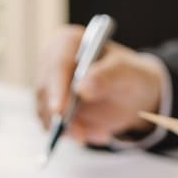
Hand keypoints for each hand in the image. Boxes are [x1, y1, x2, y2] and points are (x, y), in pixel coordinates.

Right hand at [35, 24, 165, 144]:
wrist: (132, 95)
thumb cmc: (129, 76)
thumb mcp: (126, 73)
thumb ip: (106, 77)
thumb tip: (81, 88)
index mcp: (67, 42)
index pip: (57, 64)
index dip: (56, 88)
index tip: (60, 111)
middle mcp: (51, 62)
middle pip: (45, 90)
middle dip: (60, 116)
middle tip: (80, 135)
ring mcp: (48, 86)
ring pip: (46, 112)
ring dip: (70, 129)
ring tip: (101, 134)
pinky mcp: (50, 108)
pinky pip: (53, 126)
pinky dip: (74, 134)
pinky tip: (98, 133)